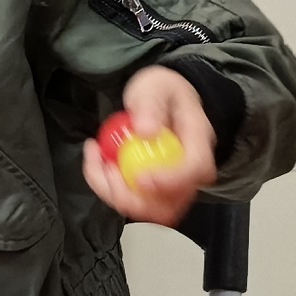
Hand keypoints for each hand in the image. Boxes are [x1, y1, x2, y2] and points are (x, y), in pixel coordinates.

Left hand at [81, 66, 215, 227]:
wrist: (164, 101)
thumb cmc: (162, 92)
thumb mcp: (155, 86)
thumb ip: (150, 104)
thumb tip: (146, 130)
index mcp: (197, 139)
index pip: (196, 168)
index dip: (171, 181)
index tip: (141, 178)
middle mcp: (191, 169)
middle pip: (173, 203)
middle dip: (134, 198)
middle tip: (107, 170)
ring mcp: (175, 185)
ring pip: (150, 210)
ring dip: (116, 194)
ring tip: (97, 162)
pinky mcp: (157, 192)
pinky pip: (135, 203)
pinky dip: (110, 189)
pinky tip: (98, 164)